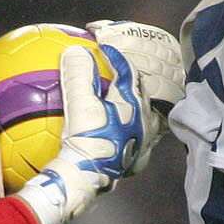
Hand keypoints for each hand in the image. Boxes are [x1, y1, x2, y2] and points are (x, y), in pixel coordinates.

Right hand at [86, 19, 183, 172]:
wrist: (86, 179)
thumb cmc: (84, 140)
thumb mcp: (78, 103)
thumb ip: (78, 74)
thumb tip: (76, 50)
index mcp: (133, 101)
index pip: (128, 69)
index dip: (114, 54)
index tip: (100, 44)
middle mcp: (145, 119)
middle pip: (143, 89)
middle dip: (133, 74)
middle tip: (118, 66)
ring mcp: (143, 141)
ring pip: (147, 114)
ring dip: (137, 101)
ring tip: (127, 96)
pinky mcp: (136, 159)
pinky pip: (139, 138)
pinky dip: (133, 128)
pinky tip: (124, 129)